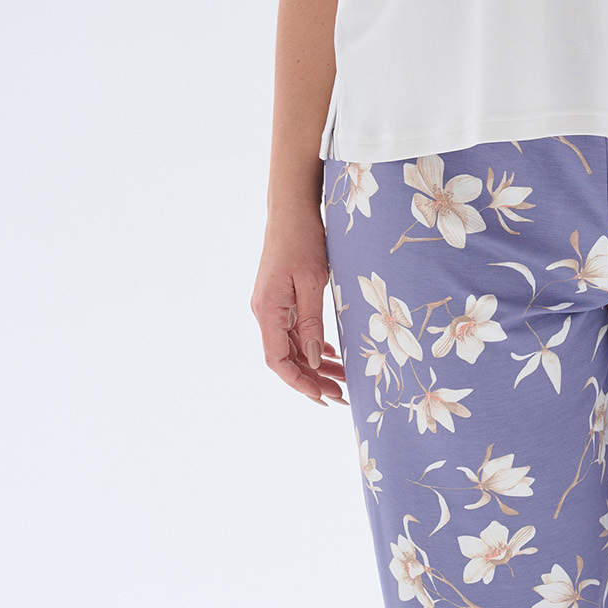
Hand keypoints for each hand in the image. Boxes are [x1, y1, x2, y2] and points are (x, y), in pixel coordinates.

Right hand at [250, 208, 347, 406]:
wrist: (291, 209)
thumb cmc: (303, 239)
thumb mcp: (313, 281)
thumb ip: (312, 322)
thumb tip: (314, 361)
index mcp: (268, 310)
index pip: (279, 361)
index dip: (300, 383)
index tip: (324, 397)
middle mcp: (264, 312)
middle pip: (286, 358)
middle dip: (312, 380)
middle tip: (342, 396)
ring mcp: (270, 305)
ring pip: (291, 346)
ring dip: (314, 365)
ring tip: (341, 380)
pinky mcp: (279, 298)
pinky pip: (292, 330)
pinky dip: (310, 345)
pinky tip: (330, 354)